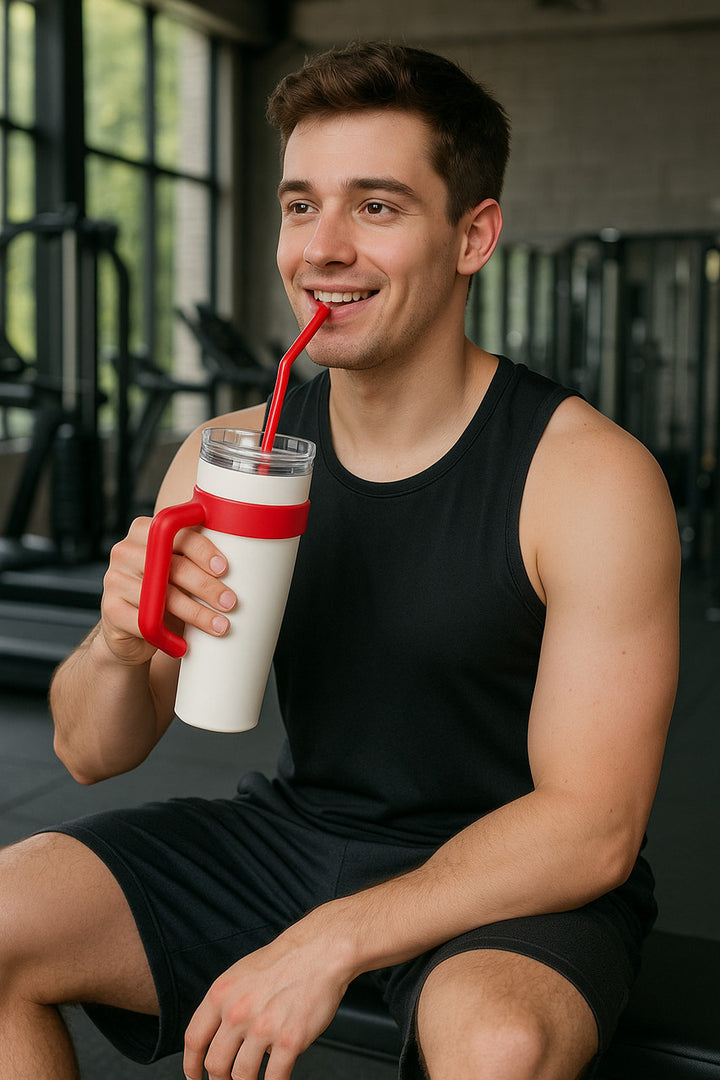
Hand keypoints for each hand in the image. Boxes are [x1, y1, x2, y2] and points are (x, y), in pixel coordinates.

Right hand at [100, 516, 236, 665]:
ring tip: (220, 626)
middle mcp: (124, 551)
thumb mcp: (180, 568)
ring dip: (195, 613)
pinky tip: (184, 645)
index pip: (175, 533)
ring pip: (161, 596)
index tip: (225, 568)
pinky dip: (168, 636)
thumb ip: (198, 554)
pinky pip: (144, 622)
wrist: (131, 628)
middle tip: (231, 602)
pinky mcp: (110, 610)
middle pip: (170, 565)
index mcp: (143, 530)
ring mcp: (114, 580)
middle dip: (205, 586)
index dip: (202, 549)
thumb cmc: (165, 591)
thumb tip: (249, 552)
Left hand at [183, 921, 350, 1079]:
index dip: (191, 1064)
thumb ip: (224, 1004)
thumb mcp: (240, 974)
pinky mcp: (289, 1040)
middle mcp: (238, 1012)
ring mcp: (263, 1028)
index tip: (194, 1076)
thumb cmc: (283, 961)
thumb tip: (215, 1034)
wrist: (319, 952)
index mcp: (221, 994)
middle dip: (219, 1079)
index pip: (194, 1039)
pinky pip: (274, 1078)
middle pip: (215, 1064)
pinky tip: (276, 1079)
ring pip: (242, 1076)